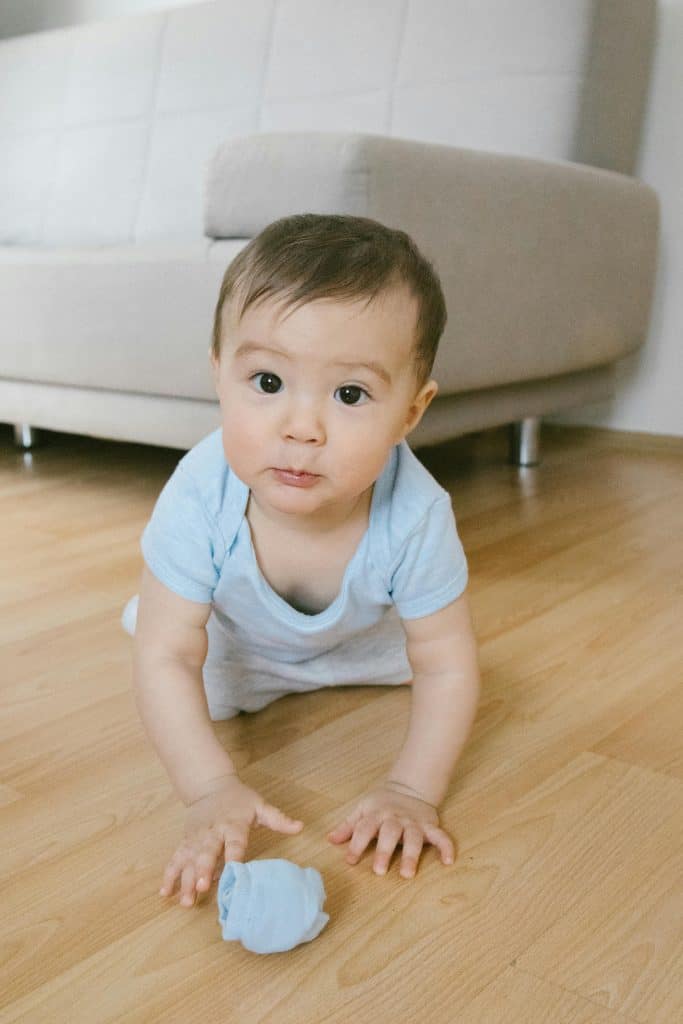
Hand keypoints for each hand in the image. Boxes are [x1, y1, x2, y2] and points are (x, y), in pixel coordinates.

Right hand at [160, 774, 303, 906]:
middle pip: (207, 852)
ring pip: (189, 860)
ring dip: (185, 880)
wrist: (210, 785)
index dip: (234, 856)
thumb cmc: (239, 799)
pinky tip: (165, 893)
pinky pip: (175, 859)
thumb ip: (278, 819)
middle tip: (201, 887)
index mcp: (233, 824)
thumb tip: (300, 827)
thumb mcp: (260, 805)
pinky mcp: (185, 842)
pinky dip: (169, 875)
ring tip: (185, 900)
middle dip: (203, 870)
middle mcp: (213, 832)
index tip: (233, 871)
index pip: (235, 842)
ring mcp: (196, 838)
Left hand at [327, 782, 454, 878]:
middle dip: (384, 850)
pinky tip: (448, 861)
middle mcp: (396, 818)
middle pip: (390, 833)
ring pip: (414, 837)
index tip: (350, 861)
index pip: (365, 828)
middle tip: (379, 871)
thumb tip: (330, 839)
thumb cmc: (382, 804)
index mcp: (377, 813)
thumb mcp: (363, 809)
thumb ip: (348, 826)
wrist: (409, 787)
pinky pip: (440, 836)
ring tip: (407, 874)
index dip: (356, 844)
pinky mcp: (430, 826)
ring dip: (411, 855)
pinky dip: (446, 847)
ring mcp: (414, 822)